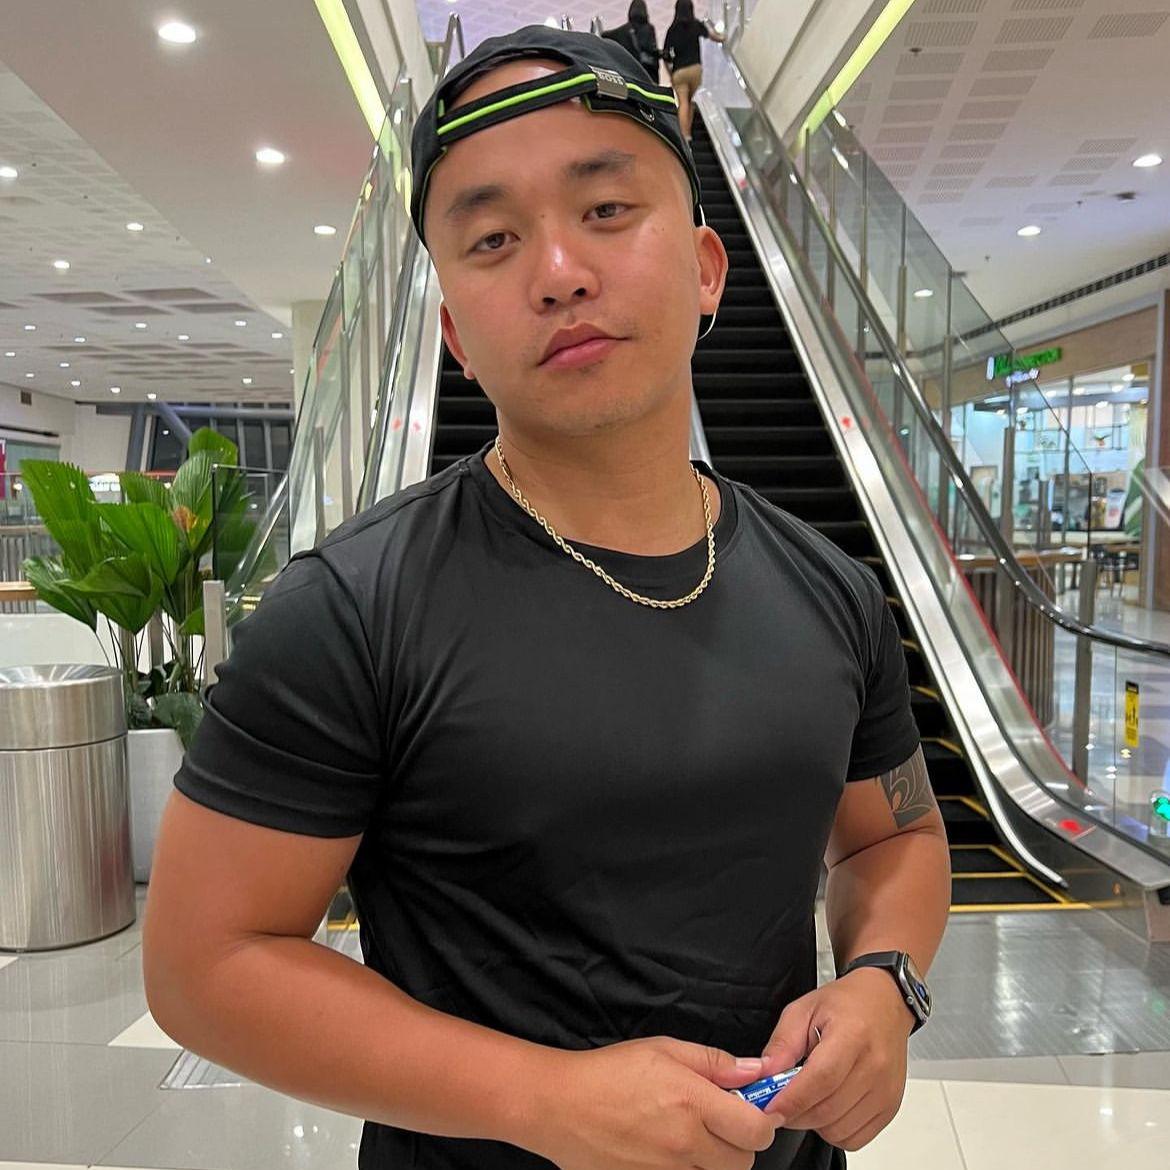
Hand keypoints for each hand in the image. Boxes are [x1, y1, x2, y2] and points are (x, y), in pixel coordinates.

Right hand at [529, 1037, 778, 1169]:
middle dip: (740, 1143)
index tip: (754, 1110)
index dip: (763, 1121)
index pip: (756, 1131)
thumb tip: (754, 1071)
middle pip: (743, 1163)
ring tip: (690, 1134)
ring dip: (714, 1160)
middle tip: (721, 1121)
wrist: (560, 1106)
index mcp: (692, 1104)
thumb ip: (713, 1062)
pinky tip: (668, 1149)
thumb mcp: (663, 1050)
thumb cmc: (609, 1072)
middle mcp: (685, 1145)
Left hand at [759, 968, 913, 1150]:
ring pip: (838, 1130)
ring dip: (814, 1123)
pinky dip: (834, 1131)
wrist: (884, 1004)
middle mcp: (875, 1065)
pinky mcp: (890, 1107)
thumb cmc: (846, 1004)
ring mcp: (885, 1090)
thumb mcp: (804, 1009)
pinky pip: (855, 1138)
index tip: (769, 1107)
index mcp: (852, 1034)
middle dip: (795, 1114)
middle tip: (779, 1102)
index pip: (821, 1079)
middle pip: (827, 1109)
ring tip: (807, 1097)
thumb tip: (764, 1074)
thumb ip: (782, 1043)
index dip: (792, 1099)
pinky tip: (827, 1106)